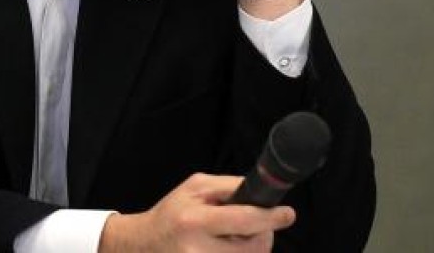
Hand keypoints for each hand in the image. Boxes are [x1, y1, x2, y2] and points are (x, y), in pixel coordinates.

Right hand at [98, 173, 294, 251]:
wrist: (146, 243)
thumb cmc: (173, 212)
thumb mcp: (195, 187)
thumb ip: (228, 186)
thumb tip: (261, 193)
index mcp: (195, 221)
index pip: (244, 220)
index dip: (270, 218)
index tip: (287, 214)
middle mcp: (198, 251)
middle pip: (253, 247)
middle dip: (262, 233)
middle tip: (253, 224)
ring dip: (252, 247)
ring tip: (234, 237)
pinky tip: (227, 248)